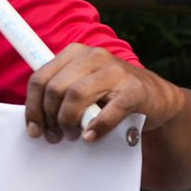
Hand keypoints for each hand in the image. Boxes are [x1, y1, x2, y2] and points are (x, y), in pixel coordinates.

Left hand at [28, 44, 173, 143]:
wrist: (157, 98)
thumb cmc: (111, 96)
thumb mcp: (82, 87)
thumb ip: (60, 96)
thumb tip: (35, 122)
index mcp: (75, 54)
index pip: (40, 78)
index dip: (33, 107)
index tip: (34, 130)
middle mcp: (94, 56)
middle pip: (55, 89)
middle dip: (51, 117)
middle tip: (56, 136)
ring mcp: (115, 71)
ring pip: (76, 95)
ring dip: (69, 121)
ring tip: (73, 136)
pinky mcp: (134, 89)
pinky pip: (109, 110)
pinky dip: (96, 127)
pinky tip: (90, 137)